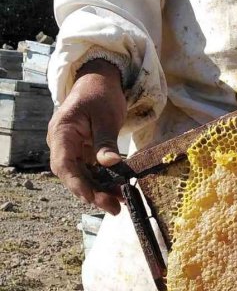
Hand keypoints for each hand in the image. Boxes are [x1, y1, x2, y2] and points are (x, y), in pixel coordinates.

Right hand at [47, 59, 126, 214]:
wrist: (98, 82)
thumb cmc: (101, 95)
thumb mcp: (106, 116)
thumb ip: (106, 141)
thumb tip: (110, 164)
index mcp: (62, 132)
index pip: (63, 164)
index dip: (78, 184)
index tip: (94, 198)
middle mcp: (61, 143)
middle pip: (72, 175)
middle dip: (92, 193)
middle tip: (114, 208)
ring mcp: (70, 149)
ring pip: (81, 176)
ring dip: (99, 191)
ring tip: (120, 202)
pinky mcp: (81, 152)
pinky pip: (88, 171)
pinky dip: (102, 182)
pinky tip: (118, 191)